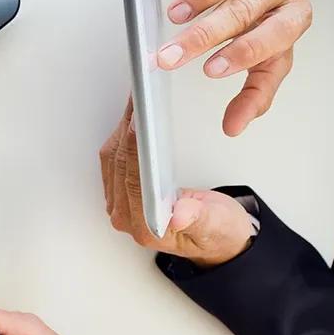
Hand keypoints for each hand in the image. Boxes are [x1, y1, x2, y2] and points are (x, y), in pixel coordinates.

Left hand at [100, 98, 253, 267]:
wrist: (218, 236)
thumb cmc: (218, 232)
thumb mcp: (217, 226)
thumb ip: (199, 220)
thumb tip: (179, 214)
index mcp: (146, 226)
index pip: (134, 180)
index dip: (136, 147)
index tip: (140, 120)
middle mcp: (126, 216)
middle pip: (120, 164)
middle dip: (129, 128)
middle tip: (139, 97)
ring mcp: (121, 202)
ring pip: (114, 158)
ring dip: (124, 127)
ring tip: (137, 99)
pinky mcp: (123, 189)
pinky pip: (116, 157)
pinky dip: (125, 134)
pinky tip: (134, 116)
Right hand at [158, 0, 310, 135]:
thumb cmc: (268, 19)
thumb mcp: (270, 60)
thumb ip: (255, 93)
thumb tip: (234, 127)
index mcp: (294, 18)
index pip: (272, 37)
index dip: (241, 53)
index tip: (209, 69)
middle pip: (242, 11)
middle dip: (201, 36)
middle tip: (170, 56)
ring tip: (174, 16)